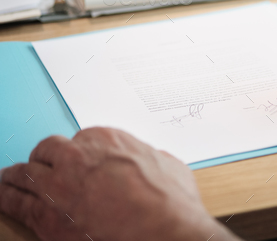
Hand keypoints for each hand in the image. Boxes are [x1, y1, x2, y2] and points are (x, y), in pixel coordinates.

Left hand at [0, 128, 239, 240]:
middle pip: (47, 150)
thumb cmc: (170, 200)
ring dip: (20, 175)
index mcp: (106, 140)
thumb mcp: (168, 165)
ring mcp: (58, 187)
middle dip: (47, 158)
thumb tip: (149, 161)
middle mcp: (77, 157)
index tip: (81, 161)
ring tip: (13, 177)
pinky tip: (6, 195)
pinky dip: (8, 197)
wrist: (164, 229)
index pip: (80, 139)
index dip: (80, 153)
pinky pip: (15, 202)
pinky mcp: (47, 218)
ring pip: (25, 172)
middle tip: (47, 167)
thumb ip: (149, 158)